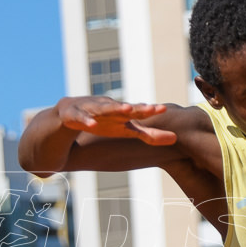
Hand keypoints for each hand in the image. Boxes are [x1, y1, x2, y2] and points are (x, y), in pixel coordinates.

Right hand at [56, 96, 175, 144]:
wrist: (69, 114)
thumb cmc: (104, 121)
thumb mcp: (126, 130)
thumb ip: (149, 134)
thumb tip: (175, 139)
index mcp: (122, 113)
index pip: (138, 111)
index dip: (150, 110)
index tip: (163, 108)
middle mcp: (109, 108)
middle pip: (124, 108)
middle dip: (138, 108)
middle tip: (151, 108)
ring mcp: (92, 109)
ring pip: (104, 108)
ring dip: (115, 108)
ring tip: (126, 109)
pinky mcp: (75, 114)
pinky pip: (81, 118)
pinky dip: (86, 120)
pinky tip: (92, 125)